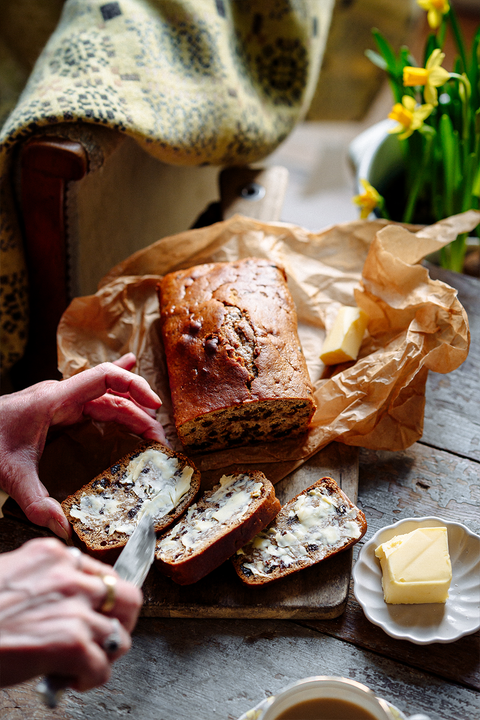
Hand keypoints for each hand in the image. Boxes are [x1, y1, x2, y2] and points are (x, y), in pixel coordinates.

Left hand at [0, 353, 167, 538]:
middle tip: (158, 440)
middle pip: (112, 395)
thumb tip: (63, 528)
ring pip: (106, 399)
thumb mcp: (11, 474)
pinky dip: (117, 392)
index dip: (134, 387)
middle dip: (139, 414)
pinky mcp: (58, 409)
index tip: (154, 407)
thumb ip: (36, 502)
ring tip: (153, 429)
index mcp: (54, 399)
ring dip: (132, 411)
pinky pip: (95, 398)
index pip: (104, 378)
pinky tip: (132, 381)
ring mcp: (60, 400)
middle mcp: (61, 395)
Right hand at [0, 538, 141, 689]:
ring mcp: (74, 609)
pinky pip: (101, 667)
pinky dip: (90, 680)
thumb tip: (64, 602)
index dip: (104, 598)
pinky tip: (71, 680)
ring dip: (103, 655)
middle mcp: (69, 577)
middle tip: (108, 637)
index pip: (101, 573)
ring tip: (84, 664)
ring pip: (117, 636)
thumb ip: (45, 580)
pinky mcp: (71, 644)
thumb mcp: (12, 575)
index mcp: (53, 555)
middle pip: (126, 597)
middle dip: (122, 620)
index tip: (99, 612)